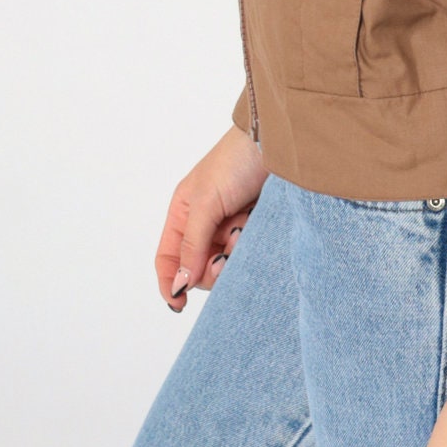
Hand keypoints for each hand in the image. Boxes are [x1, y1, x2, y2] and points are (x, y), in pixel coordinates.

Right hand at [155, 122, 268, 312]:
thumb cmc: (235, 161)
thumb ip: (192, 244)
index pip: (168, 258)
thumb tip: (180, 283)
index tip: (179, 305)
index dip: (170, 282)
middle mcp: (205, 223)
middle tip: (227, 252)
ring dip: (235, 253)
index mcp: (184, 213)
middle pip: (199, 268)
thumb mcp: (206, 202)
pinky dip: (251, 247)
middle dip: (211, 266)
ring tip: (245, 228)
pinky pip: (249, 254)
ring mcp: (232, 227)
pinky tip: (255, 226)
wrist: (277, 141)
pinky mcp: (255, 228)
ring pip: (226, 263)